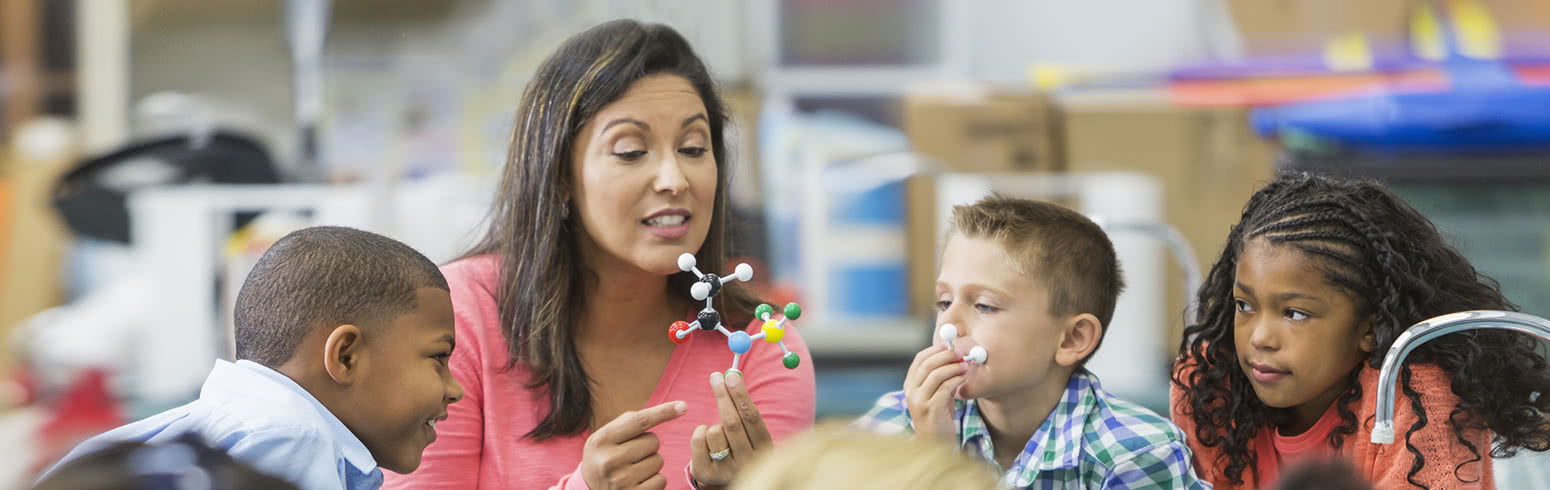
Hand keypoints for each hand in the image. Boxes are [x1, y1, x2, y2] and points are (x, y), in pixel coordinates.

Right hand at [581, 401, 687, 489]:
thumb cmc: (603, 458)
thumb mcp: (603, 439)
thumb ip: (627, 423)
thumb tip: (667, 410)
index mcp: (602, 440)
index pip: (639, 421)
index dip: (663, 412)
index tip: (683, 406)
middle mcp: (609, 460)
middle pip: (653, 441)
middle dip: (649, 445)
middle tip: (632, 454)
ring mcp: (621, 480)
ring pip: (659, 460)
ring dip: (651, 463)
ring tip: (633, 469)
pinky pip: (661, 480)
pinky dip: (655, 480)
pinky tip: (639, 482)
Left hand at [689, 371, 772, 487]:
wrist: (732, 480)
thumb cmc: (740, 448)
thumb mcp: (751, 434)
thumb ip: (744, 409)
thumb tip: (732, 375)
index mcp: (764, 449)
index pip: (752, 417)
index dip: (741, 395)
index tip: (731, 375)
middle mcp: (748, 463)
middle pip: (732, 422)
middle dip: (723, 395)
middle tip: (715, 376)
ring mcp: (727, 470)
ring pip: (714, 431)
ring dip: (712, 424)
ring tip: (718, 433)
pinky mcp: (707, 474)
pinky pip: (698, 440)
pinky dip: (699, 432)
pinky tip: (706, 440)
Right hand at [903, 344, 964, 441]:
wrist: (935, 444)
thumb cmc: (938, 418)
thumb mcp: (936, 394)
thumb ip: (940, 378)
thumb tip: (954, 357)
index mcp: (909, 385)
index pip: (919, 360)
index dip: (935, 350)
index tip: (951, 344)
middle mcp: (910, 392)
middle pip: (927, 365)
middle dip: (946, 355)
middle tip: (961, 352)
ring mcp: (918, 401)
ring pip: (935, 375)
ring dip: (953, 367)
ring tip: (966, 365)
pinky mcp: (930, 410)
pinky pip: (944, 389)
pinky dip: (956, 380)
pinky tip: (964, 378)